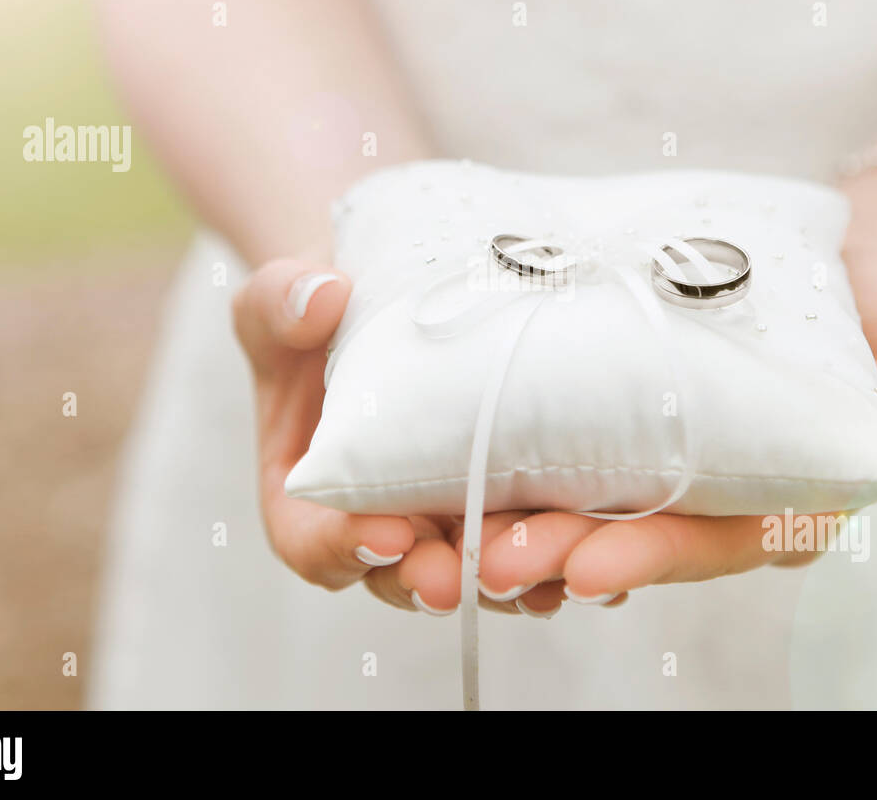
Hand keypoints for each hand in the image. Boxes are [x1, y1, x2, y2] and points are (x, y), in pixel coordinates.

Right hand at [233, 256, 528, 615]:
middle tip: (465, 574)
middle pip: (403, 575)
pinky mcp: (504, 502)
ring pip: (476, 571)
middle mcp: (380, 521)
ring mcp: (446, 519)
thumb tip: (321, 298)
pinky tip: (596, 547)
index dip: (345, 548)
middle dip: (436, 578)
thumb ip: (281, 303)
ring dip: (509, 578)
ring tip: (543, 573)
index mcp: (310, 496)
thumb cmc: (320, 314)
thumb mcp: (280, 301)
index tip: (385, 533)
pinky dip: (559, 552)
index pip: (313, 543)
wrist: (382, 305)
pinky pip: (531, 541)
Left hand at [470, 195, 876, 610]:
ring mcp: (663, 458)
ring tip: (452, 531)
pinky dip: (507, 466)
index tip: (591, 564)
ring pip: (584, 508)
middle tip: (494, 554)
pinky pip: (558, 454)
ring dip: (519, 526)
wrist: (840, 263)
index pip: (725, 540)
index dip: (659, 556)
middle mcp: (719, 493)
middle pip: (636, 537)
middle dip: (563, 553)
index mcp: (794, 494)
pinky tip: (451, 471)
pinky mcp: (616, 415)